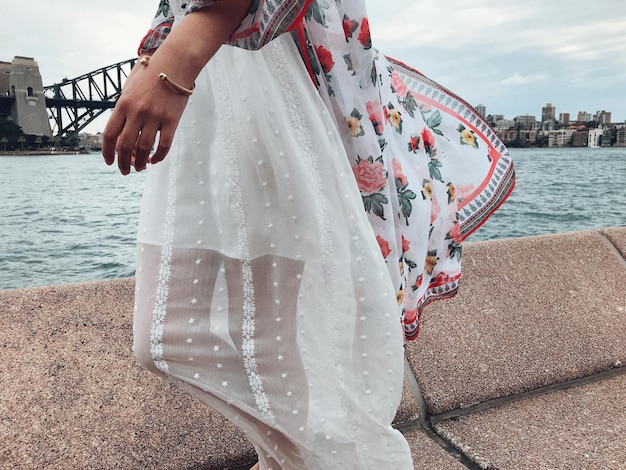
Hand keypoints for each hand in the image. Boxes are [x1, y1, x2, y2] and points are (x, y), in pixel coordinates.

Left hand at [102, 55, 189, 174]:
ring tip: (140, 168)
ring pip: (144, 148)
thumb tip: (120, 133)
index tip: (109, 162)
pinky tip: (155, 160)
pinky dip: (158, 156)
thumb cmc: (151, 76)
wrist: (175, 64)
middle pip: (125, 145)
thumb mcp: (129, 88)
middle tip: (125, 171)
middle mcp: (137, 112)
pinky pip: (164, 145)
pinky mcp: (172, 120)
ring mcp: (155, 116)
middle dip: (123, 162)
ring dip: (140, 162)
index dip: (107, 152)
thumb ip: (123, 108)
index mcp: (123, 104)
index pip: (110, 134)